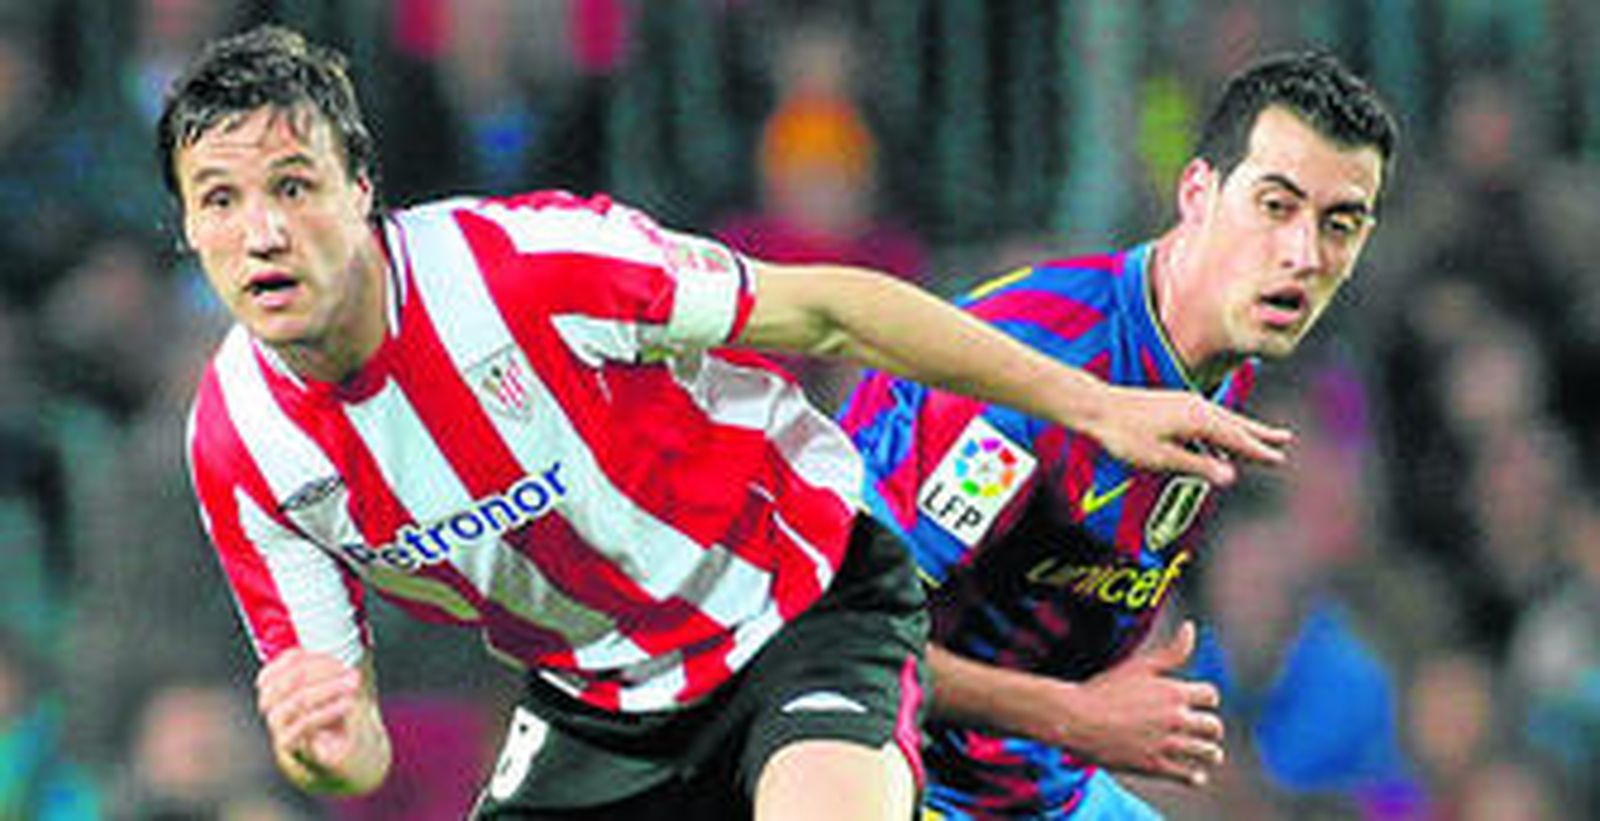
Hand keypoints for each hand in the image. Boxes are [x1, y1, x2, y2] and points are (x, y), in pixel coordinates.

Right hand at [256, 648, 384, 792]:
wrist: (355, 759)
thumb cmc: (346, 717)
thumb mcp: (342, 687)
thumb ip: (341, 662)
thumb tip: (361, 632)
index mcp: (281, 694)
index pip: (271, 671)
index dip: (298, 658)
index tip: (332, 656)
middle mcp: (276, 713)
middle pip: (277, 685)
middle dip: (313, 671)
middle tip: (349, 669)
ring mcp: (283, 733)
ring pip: (288, 706)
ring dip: (324, 690)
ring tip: (353, 683)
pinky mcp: (297, 753)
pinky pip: (299, 731)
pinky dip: (324, 713)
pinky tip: (347, 705)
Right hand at [1049, 622, 1224, 787]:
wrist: (1076, 719)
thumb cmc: (1104, 689)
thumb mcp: (1138, 664)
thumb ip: (1170, 651)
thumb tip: (1191, 627)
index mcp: (1174, 692)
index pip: (1211, 696)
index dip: (1206, 699)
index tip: (1199, 703)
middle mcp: (1176, 718)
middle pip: (1213, 726)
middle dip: (1210, 728)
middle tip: (1204, 731)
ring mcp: (1167, 744)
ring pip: (1207, 753)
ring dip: (1210, 753)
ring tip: (1209, 754)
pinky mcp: (1155, 766)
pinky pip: (1189, 775)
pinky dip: (1196, 776)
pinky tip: (1194, 774)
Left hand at [1088, 387, 1290, 484]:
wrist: (1099, 408)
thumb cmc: (1126, 435)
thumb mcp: (1162, 457)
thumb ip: (1198, 466)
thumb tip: (1231, 477)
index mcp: (1199, 419)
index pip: (1236, 438)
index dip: (1258, 451)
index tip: (1280, 460)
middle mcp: (1197, 407)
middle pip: (1236, 423)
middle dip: (1260, 434)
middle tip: (1287, 440)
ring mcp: (1186, 403)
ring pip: (1223, 418)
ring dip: (1244, 428)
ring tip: (1264, 436)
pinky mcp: (1175, 404)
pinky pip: (1208, 418)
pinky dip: (1223, 427)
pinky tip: (1220, 438)